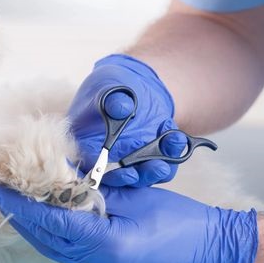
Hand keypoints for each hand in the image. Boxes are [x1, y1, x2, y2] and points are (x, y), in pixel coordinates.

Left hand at [0, 184, 257, 262]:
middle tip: (0, 192)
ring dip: (33, 226)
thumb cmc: (181, 222)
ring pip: (53, 248)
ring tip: (15, 202)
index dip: (21, 205)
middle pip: (45, 239)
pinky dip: (51, 234)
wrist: (213, 254)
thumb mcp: (135, 197)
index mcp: (107, 244)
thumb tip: (63, 177)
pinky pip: (67, 252)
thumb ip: (96, 190)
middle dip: (19, 215)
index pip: (51, 222)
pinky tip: (45, 217)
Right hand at [68, 54, 186, 186]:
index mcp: (86, 144)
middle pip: (119, 177)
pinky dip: (171, 154)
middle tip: (157, 168)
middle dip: (139, 175)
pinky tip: (177, 137)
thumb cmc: (111, 86)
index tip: (125, 172)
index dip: (108, 173)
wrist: (134, 85)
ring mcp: (130, 159)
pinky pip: (162, 163)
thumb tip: (121, 109)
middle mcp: (107, 158)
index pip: (93, 165)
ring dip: (159, 167)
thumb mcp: (108, 86)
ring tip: (173, 145)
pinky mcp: (150, 156)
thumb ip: (112, 98)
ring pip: (142, 174)